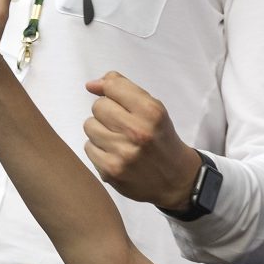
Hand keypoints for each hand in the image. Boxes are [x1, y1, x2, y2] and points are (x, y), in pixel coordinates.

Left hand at [83, 72, 202, 209]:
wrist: (175, 179)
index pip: (112, 86)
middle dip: (107, 113)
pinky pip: (88, 148)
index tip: (117, 101)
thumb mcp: (153, 109)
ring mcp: (123, 153)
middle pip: (98, 106)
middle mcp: (138, 132)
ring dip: (101, 131)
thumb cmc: (160, 139)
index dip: (112, 92)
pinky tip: (115, 155)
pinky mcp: (111, 171)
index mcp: (151, 113)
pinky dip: (99, 150)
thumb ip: (124, 90)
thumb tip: (91, 85)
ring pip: (89, 126)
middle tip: (123, 126)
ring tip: (118, 140)